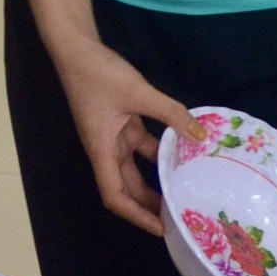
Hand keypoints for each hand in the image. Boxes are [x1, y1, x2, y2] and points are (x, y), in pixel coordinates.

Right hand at [53, 40, 196, 236]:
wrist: (76, 48)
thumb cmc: (98, 73)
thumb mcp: (138, 92)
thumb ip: (171, 113)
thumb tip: (200, 134)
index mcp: (101, 149)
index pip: (114, 194)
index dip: (135, 215)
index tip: (159, 227)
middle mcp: (105, 148)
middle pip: (126, 186)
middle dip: (148, 204)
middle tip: (178, 216)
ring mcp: (113, 135)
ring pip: (134, 167)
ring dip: (155, 180)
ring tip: (182, 190)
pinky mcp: (121, 121)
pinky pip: (141, 144)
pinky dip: (158, 151)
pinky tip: (181, 151)